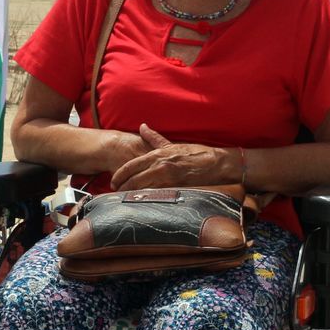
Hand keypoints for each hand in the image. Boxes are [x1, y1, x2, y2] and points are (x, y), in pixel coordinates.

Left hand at [111, 124, 234, 189]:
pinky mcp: (176, 188)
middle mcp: (160, 166)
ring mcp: (168, 178)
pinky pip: (157, 195)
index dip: (120, 175)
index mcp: (157, 155)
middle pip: (134, 180)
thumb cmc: (195, 153)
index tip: (114, 182)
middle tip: (117, 193)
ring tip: (126, 199)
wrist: (216, 163)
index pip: (131, 166)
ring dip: (133, 194)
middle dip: (123, 187)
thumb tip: (142, 127)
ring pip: (143, 189)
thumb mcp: (172, 144)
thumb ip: (154, 138)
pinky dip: (148, 198)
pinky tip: (143, 202)